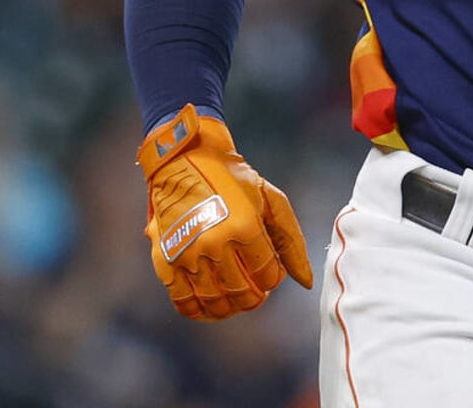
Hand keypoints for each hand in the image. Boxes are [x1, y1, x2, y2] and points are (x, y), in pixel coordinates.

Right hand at [138, 104, 313, 319]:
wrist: (185, 160)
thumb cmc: (233, 179)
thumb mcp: (270, 200)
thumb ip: (291, 241)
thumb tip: (307, 282)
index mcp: (245, 227)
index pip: (268, 275)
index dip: (273, 278)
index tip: (270, 270)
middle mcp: (215, 243)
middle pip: (242, 293)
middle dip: (255, 297)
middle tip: (256, 290)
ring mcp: (187, 253)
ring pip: (215, 302)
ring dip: (230, 307)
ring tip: (236, 298)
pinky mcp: (165, 259)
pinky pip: (183, 301)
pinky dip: (198, 311)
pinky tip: (209, 307)